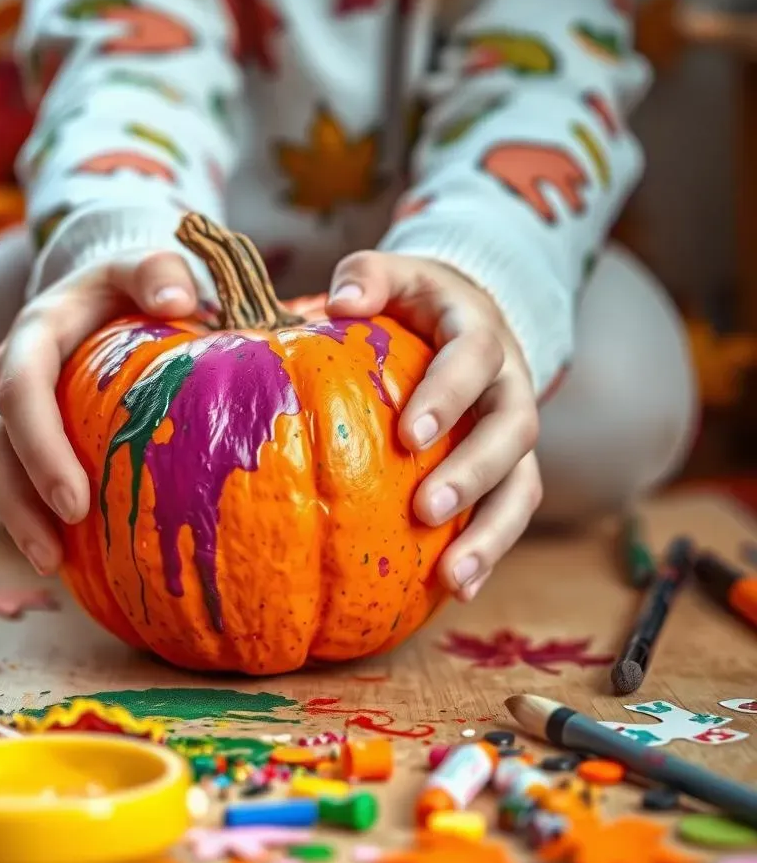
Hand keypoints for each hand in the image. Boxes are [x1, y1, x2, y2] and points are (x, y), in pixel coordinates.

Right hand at [0, 252, 197, 573]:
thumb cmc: (131, 285)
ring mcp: (15, 411)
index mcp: (36, 335)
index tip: (74, 499)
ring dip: (20, 521)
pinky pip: (19, 480)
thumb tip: (179, 299)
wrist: (107, 292)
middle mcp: (13, 375)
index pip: (22, 389)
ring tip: (54, 566)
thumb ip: (158, 272)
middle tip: (60, 550)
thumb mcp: (144, 266)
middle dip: (23, 500)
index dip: (40, 446)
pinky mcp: (28, 437)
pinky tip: (69, 556)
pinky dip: (37, 517)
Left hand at [326, 252, 541, 600]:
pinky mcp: (510, 468)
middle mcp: (509, 384)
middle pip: (512, 430)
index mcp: (479, 333)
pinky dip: (488, 550)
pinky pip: (509, 512)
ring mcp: (514, 432)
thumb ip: (368, 274)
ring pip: (522, 483)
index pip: (474, 358)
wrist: (470, 313)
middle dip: (473, 472)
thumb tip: (340, 303)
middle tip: (426, 510)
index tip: (410, 435)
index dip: (449, 395)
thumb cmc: (417, 301)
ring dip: (493, 532)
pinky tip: (454, 589)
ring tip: (454, 576)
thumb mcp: (396, 274)